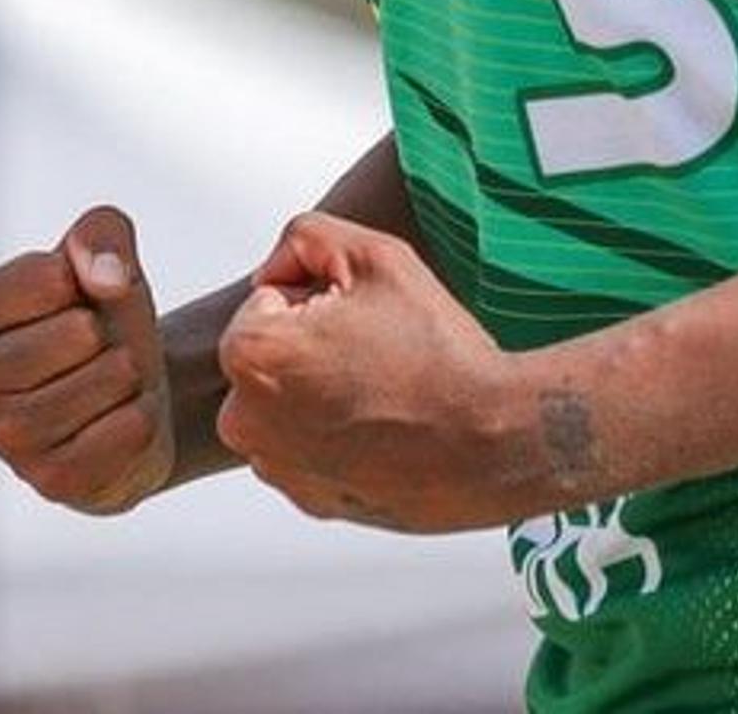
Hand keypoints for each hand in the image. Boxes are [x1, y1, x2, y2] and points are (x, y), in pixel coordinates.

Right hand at [0, 205, 172, 514]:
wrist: (126, 394)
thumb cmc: (96, 312)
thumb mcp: (99, 252)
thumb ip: (99, 234)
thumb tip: (106, 280)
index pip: (48, 279)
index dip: (81, 280)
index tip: (67, 300)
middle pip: (77, 333)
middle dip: (107, 330)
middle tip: (94, 345)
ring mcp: (1, 441)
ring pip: (105, 380)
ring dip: (128, 372)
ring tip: (110, 376)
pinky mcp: (50, 482)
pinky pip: (127, 431)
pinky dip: (141, 415)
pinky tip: (121, 415)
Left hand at [213, 210, 560, 532]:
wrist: (492, 442)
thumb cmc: (437, 351)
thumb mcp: (374, 255)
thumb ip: (306, 237)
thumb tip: (273, 273)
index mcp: (250, 353)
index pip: (267, 301)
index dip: (320, 299)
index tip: (364, 322)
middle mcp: (244, 419)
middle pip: (270, 355)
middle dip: (310, 347)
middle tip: (378, 356)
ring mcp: (276, 466)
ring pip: (286, 403)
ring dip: (319, 393)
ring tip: (384, 394)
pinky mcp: (308, 500)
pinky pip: (309, 450)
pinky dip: (336, 438)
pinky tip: (385, 431)